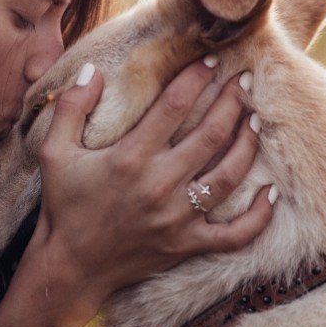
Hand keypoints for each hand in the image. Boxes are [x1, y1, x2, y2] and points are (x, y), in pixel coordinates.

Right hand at [26, 58, 274, 312]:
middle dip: (233, 101)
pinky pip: (236, 233)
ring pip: (229, 175)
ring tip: (255, 120)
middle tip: (246, 80)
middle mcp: (159, 185)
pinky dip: (259, 214)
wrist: (70, 266)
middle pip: (211, 134)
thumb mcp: (54, 153)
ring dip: (248, 143)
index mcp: (130, 158)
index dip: (197, 78)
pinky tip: (271, 191)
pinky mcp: (187, 245)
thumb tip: (91, 69)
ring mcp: (178, 218)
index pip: (174, 106)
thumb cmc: (64, 205)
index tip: (212, 60)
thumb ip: (71, 107)